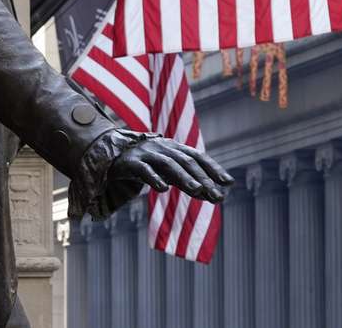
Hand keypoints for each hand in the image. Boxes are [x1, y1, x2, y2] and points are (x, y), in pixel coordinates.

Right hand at [107, 137, 232, 202]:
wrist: (112, 155)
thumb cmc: (146, 164)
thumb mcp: (169, 173)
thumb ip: (188, 182)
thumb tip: (213, 195)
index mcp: (174, 148)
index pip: (198, 156)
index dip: (214, 168)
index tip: (228, 183)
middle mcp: (163, 147)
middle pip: (186, 161)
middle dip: (203, 178)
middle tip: (217, 195)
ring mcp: (147, 153)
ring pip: (168, 164)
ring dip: (184, 177)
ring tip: (198, 190)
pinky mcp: (131, 162)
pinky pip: (144, 169)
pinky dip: (154, 178)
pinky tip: (164, 189)